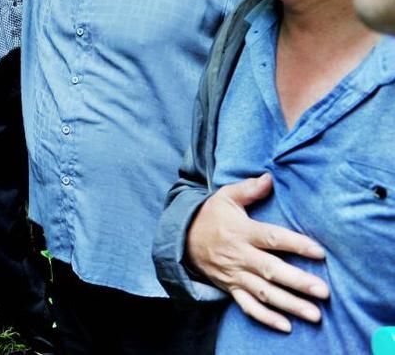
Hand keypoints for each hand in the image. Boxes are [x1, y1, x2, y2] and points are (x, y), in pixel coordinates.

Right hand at [186, 173, 328, 331]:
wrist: (181, 238)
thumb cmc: (210, 216)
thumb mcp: (225, 197)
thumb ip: (248, 189)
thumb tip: (269, 178)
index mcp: (241, 232)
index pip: (272, 238)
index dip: (296, 244)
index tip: (319, 252)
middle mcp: (239, 255)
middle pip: (271, 270)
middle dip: (298, 282)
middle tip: (324, 292)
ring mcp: (234, 275)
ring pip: (264, 292)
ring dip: (289, 304)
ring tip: (314, 314)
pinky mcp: (230, 288)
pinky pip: (247, 306)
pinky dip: (265, 318)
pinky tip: (286, 326)